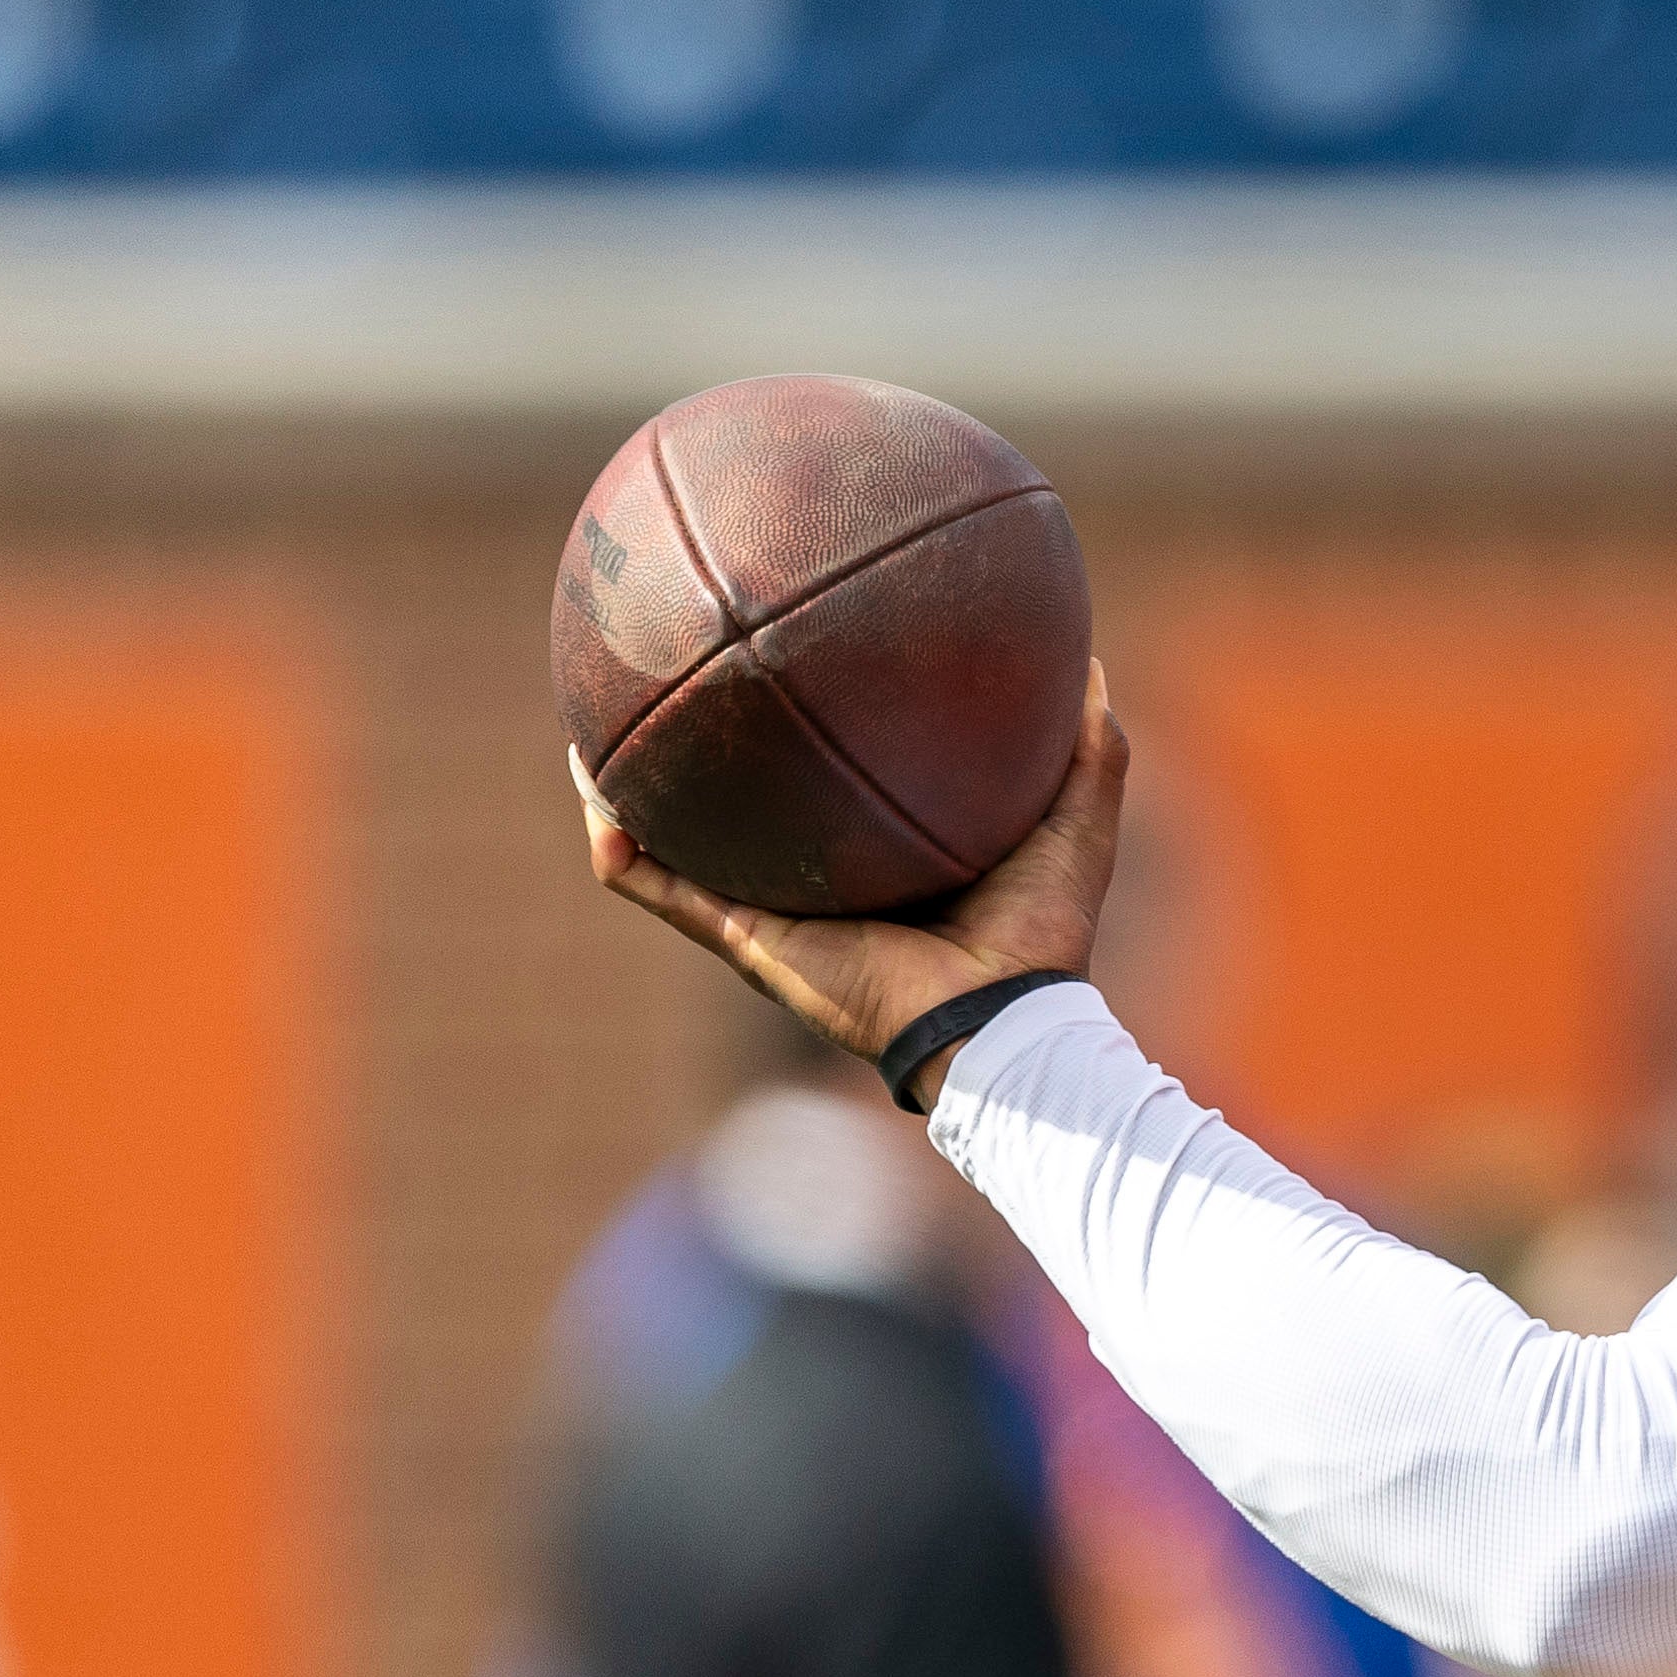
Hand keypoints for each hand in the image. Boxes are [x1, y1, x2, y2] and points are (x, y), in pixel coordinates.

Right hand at [578, 664, 1126, 1105]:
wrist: (1002, 1017)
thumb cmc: (1045, 930)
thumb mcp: (1074, 815)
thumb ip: (1087, 742)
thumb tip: (1088, 659)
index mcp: (879, 861)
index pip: (825, 796)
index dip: (798, 746)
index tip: (778, 679)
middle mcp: (816, 888)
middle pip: (740, 817)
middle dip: (699, 764)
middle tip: (669, 692)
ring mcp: (771, 916)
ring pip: (676, 848)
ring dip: (628, 795)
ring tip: (588, 734)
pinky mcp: (745, 940)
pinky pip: (659, 887)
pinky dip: (618, 843)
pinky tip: (591, 787)